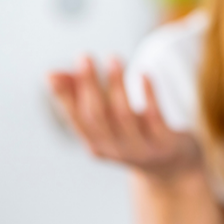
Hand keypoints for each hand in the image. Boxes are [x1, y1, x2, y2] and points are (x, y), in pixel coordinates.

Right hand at [47, 55, 201, 179]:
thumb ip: (81, 95)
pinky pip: (155, 118)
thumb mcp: (108, 118)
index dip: (64, 97)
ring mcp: (141, 148)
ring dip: (116, 85)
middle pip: (97, 116)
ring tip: (113, 58)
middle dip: (89, 85)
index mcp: (96, 144)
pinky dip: (149, 95)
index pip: (75, 120)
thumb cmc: (134, 134)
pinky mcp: (165, 144)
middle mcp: (115, 149)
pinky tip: (144, 74)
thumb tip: (50, 73)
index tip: (52, 74)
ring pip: (124, 115)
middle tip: (84, 56)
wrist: (173, 167)